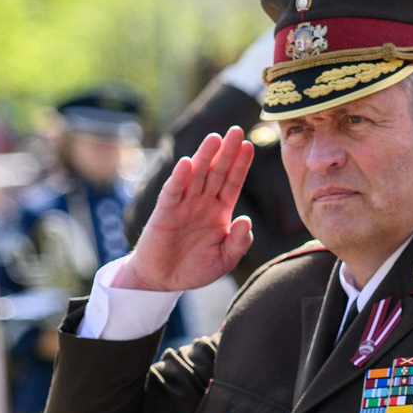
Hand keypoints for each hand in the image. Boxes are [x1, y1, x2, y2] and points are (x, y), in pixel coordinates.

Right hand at [120, 128, 255, 292]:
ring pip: (196, 176)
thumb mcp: (224, 259)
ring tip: (215, 138)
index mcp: (219, 211)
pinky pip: (173, 191)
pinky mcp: (165, 212)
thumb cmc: (193, 268)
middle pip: (216, 172)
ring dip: (204, 157)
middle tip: (237, 130)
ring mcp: (183, 205)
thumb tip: (246, 221)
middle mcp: (202, 202)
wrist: (162, 281)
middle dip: (227, 152)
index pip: (232, 182)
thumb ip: (238, 242)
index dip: (241, 164)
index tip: (250, 146)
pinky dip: (179, 177)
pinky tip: (187, 163)